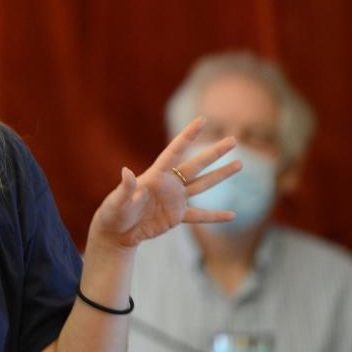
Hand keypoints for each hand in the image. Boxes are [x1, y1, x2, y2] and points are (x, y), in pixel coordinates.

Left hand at [89, 117, 240, 248]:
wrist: (116, 232)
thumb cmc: (113, 213)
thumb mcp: (117, 201)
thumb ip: (125, 188)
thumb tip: (126, 171)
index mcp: (155, 176)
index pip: (175, 151)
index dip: (188, 135)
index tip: (201, 119)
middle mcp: (169, 184)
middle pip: (196, 165)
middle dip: (214, 152)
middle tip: (233, 140)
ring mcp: (175, 200)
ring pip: (203, 185)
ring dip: (221, 175)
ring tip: (239, 163)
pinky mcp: (177, 217)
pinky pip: (200, 216)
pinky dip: (215, 216)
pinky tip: (232, 215)